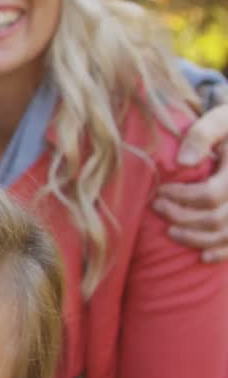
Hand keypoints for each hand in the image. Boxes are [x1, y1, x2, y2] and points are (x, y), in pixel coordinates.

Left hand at [154, 102, 227, 261]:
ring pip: (227, 236)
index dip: (181, 197)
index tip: (159, 192)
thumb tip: (182, 163)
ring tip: (170, 231)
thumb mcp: (220, 120)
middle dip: (182, 216)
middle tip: (156, 208)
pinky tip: (202, 257)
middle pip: (216, 218)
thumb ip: (201, 135)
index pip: (211, 194)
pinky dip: (222, 253)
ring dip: (196, 238)